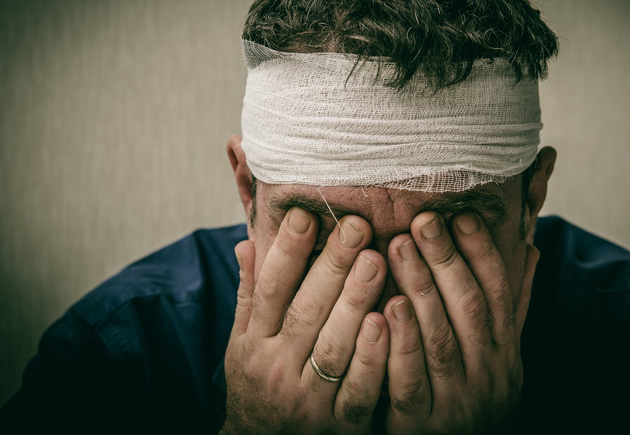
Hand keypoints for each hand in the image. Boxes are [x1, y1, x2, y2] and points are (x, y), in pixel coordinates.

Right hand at [221, 208, 389, 433]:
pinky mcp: (339, 424)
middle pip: (305, 312)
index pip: (269, 291)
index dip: (286, 252)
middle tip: (356, 226)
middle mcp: (276, 370)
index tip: (306, 215)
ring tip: (377, 261)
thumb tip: (247, 241)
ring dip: (354, 302)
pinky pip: (359, 389)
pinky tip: (387, 321)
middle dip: (331, 266)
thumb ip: (251, 295)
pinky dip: (373, 357)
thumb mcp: (242, 343)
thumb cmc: (258, 385)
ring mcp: (308, 400)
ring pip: (333, 347)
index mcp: (253, 345)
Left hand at [383, 211, 538, 433]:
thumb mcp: (502, 355)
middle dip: (446, 260)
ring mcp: (457, 400)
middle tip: (422, 221)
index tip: (462, 215)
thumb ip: (512, 305)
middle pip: (468, 308)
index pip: (499, 293)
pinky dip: (400, 346)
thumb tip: (530, 248)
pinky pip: (411, 383)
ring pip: (440, 338)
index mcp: (505, 351)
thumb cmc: (478, 396)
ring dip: (420, 289)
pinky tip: (384, 310)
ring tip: (398, 248)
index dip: (482, 252)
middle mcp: (487, 372)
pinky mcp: (423, 425)